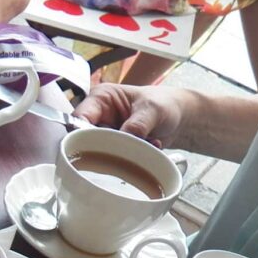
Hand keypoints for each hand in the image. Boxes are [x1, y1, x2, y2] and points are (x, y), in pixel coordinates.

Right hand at [74, 83, 190, 148]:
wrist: (179, 117)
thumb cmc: (165, 103)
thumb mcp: (154, 110)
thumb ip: (137, 124)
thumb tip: (122, 140)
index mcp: (100, 98)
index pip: (78, 118)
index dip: (80, 134)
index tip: (95, 147)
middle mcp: (97, 116)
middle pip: (83, 138)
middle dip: (104, 148)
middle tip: (128, 148)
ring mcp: (103, 133)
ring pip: (97, 152)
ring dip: (120, 154)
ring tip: (146, 145)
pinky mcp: (111, 147)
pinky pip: (110, 159)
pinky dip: (127, 159)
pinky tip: (146, 149)